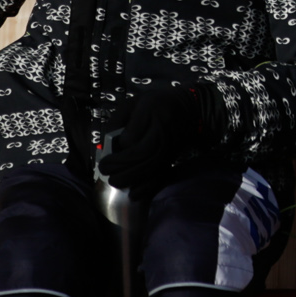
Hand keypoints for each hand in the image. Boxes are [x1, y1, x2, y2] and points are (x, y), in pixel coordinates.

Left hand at [99, 82, 224, 190]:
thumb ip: (119, 120)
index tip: (108, 152)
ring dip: (130, 178)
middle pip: (142, 154)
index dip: (119, 146)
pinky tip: (133, 193)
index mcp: (151, 111)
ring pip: (151, 168)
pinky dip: (147, 187)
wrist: (190, 110)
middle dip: (120, 166)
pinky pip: (161, 176)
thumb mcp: (135, 103)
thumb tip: (105, 145)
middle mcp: (162, 131)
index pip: (133, 135)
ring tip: (114, 181)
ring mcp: (169, 147)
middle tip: (105, 170)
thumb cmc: (156, 104)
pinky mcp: (172, 158)